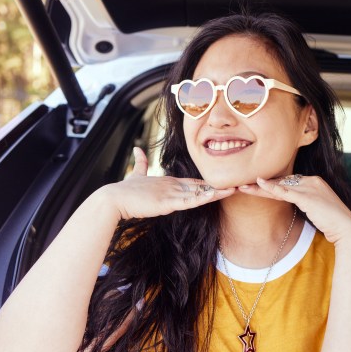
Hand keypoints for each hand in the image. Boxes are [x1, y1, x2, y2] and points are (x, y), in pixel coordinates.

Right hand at [99, 147, 234, 219]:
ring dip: (217, 192)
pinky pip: (190, 201)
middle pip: (200, 186)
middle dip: (218, 186)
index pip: (193, 183)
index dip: (208, 184)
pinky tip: (216, 197)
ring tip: (234, 189)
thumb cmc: (124, 190)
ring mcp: (171, 193)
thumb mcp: (135, 175)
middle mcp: (172, 185)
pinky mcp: (167, 203)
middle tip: (237, 184)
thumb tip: (137, 148)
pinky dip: (204, 199)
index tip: (222, 184)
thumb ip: (140, 163)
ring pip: (199, 193)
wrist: (114, 198)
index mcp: (168, 182)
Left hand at [237, 175, 350, 244]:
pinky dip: (270, 188)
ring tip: (243, 186)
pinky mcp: (306, 197)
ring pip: (279, 186)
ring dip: (260, 187)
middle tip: (244, 184)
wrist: (347, 229)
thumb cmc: (335, 224)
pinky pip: (284, 191)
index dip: (273, 186)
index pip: (289, 182)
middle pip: (282, 182)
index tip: (258, 188)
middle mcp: (312, 181)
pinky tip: (258, 183)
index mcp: (315, 182)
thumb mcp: (319, 211)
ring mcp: (309, 187)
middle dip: (263, 185)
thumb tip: (299, 207)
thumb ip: (308, 205)